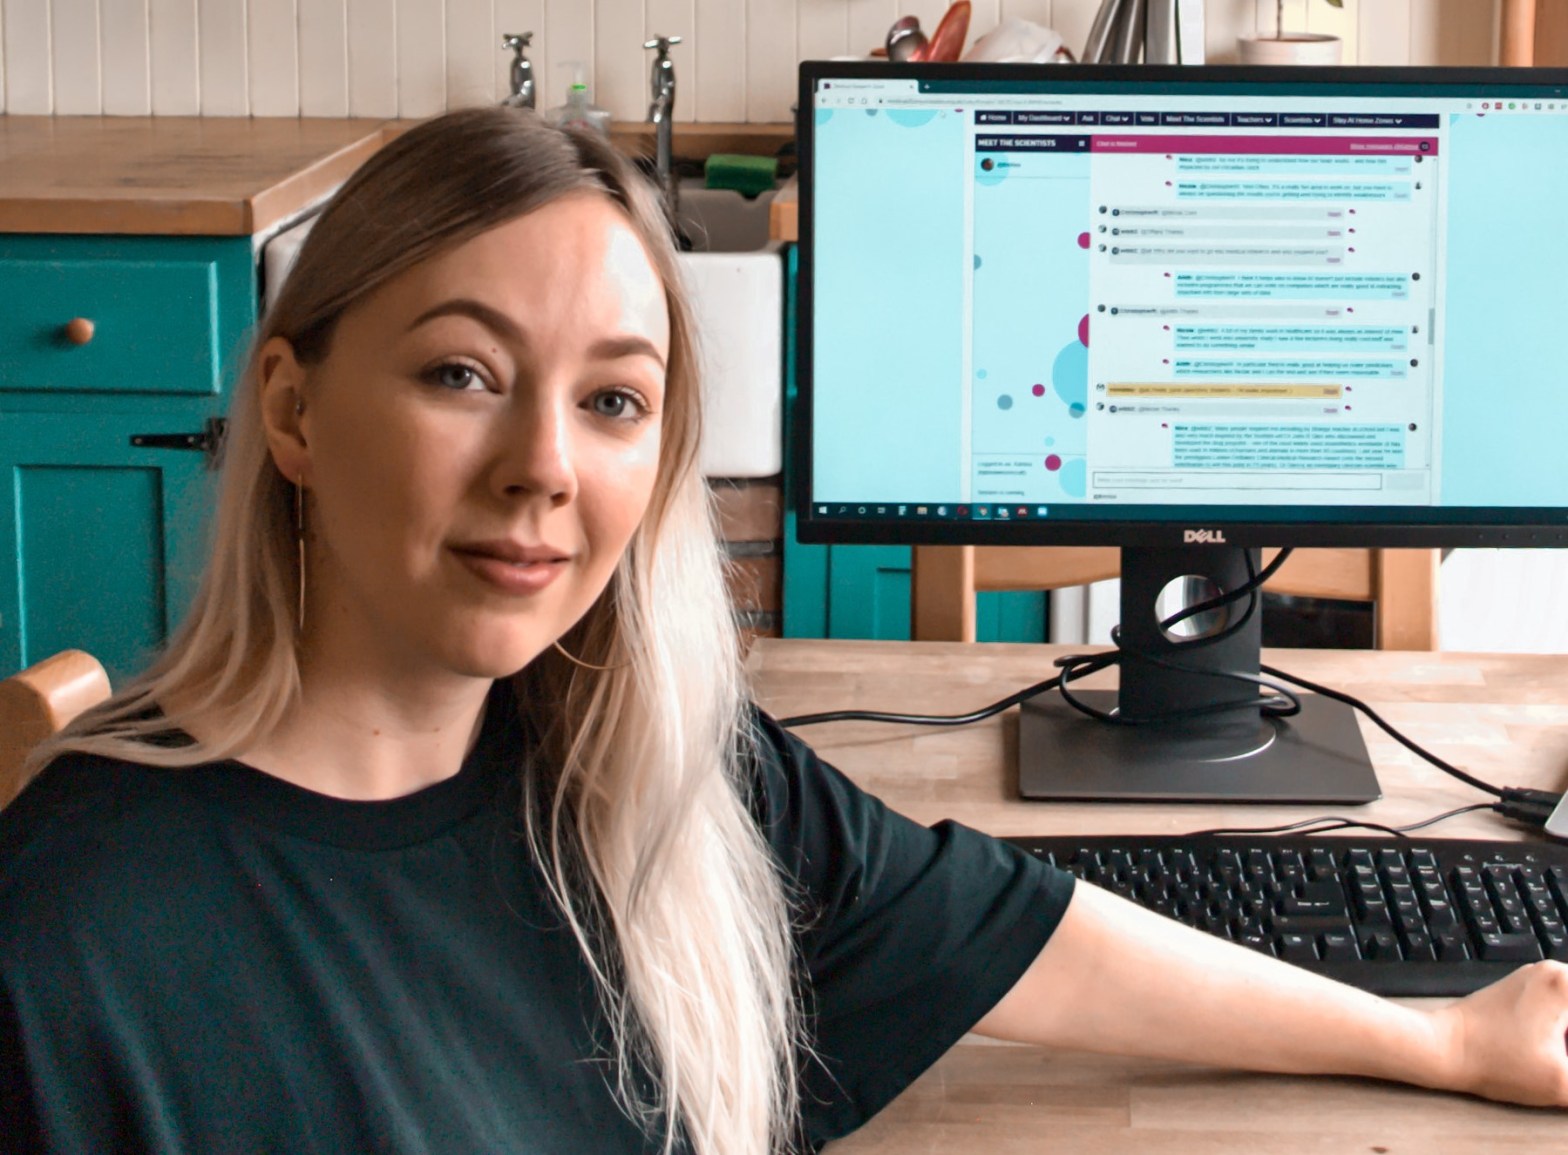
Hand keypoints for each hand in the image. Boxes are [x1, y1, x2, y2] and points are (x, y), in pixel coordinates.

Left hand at [1434, 960, 1567, 1105]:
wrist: (1442, 1048)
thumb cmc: (1495, 1062)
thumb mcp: (1562, 1083)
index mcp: (1566, 983)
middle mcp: (1552, 971)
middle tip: (1564, 1061)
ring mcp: (1535, 977)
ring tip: (1560, 1058)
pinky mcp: (1523, 990)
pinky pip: (1562, 1005)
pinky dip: (1567, 1028)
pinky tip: (1560, 1051)